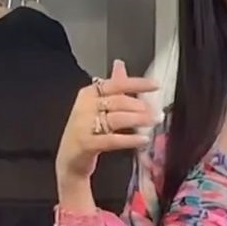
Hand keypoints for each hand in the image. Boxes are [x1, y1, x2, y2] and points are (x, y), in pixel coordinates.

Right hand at [55, 59, 159, 190]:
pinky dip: (130, 139)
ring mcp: (84, 125)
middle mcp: (85, 107)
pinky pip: (112, 140)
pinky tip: (143, 140)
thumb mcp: (96, 106)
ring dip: (138, 120)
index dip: (137, 83)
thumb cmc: (85, 132)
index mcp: (88, 94)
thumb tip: (120, 65)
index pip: (115, 84)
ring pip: (117, 118)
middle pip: (118, 101)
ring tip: (153, 122)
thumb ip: (111, 87)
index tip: (156, 86)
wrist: (69, 161)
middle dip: (140, 106)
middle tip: (157, 112)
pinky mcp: (87, 144)